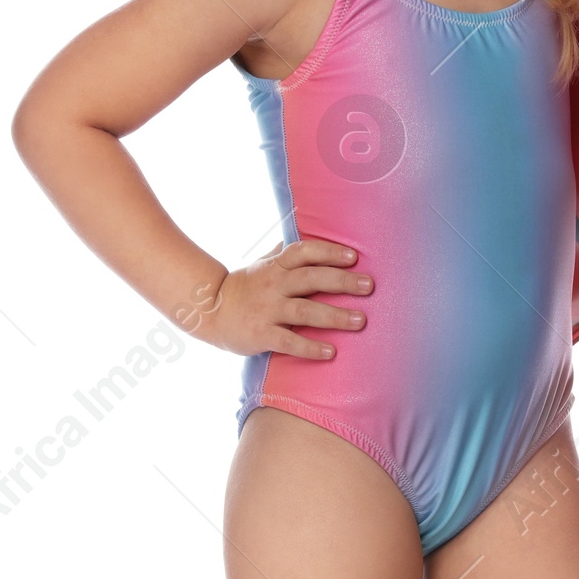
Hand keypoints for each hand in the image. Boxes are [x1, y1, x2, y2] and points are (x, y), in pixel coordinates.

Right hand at [189, 239, 372, 358]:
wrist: (208, 312)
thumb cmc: (245, 287)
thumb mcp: (262, 264)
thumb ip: (284, 251)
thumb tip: (304, 226)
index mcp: (276, 266)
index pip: (304, 252)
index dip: (328, 252)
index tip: (354, 257)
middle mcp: (273, 285)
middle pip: (310, 279)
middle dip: (342, 282)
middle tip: (369, 286)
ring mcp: (267, 310)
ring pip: (305, 311)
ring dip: (335, 316)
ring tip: (361, 321)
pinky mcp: (261, 334)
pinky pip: (289, 341)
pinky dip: (310, 347)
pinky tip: (331, 352)